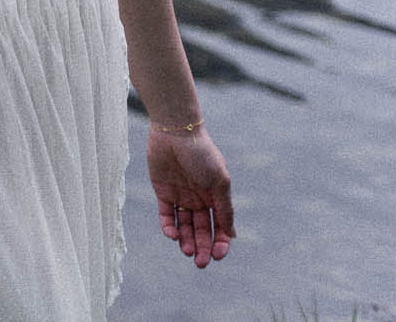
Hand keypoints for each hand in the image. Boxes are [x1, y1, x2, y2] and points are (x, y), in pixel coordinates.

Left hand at [147, 129, 233, 267]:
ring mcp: (181, 197)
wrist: (175, 131)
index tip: (217, 255)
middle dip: (202, 248)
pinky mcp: (163, 192)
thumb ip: (224, 208)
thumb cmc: (202, 154)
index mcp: (216, 198)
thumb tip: (232, 235)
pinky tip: (173, 235)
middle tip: (200, 263)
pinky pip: (167, 215)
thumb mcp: (219, 182)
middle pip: (202, 231)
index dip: (220, 243)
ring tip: (187, 251)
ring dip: (186, 241)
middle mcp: (199, 200)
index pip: (220, 227)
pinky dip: (170, 228)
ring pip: (185, 227)